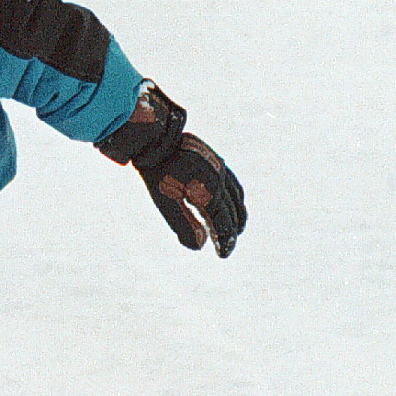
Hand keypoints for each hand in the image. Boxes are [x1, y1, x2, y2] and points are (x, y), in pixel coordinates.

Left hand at [136, 134, 245, 256]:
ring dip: (238, 214)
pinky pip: (233, 183)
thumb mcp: (166, 203)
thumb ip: (184, 224)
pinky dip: (236, 197)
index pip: (222, 223)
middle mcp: (220, 180)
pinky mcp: (217, 161)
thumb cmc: (158, 174)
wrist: (156, 141)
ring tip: (237, 227)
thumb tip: (200, 245)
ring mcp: (220, 169)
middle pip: (233, 212)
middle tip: (226, 245)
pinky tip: (232, 202)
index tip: (223, 255)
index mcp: (208, 192)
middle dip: (232, 230)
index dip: (225, 240)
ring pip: (236, 197)